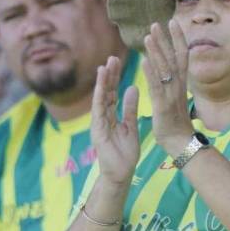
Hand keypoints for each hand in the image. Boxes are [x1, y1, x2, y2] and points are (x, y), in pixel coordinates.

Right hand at [90, 55, 140, 185]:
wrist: (121, 173)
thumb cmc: (125, 152)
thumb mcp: (131, 126)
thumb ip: (130, 108)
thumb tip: (132, 87)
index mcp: (110, 116)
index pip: (112, 92)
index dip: (114, 77)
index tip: (117, 61)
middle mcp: (102, 117)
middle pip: (105, 92)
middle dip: (108, 75)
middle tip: (112, 57)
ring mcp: (98, 123)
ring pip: (100, 98)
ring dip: (102, 82)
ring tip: (105, 66)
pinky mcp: (97, 130)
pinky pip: (98, 110)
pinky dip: (100, 96)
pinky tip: (102, 85)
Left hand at [142, 20, 194, 156]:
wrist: (181, 142)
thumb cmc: (176, 121)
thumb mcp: (176, 97)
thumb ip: (173, 82)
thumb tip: (171, 70)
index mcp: (181, 83)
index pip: (181, 55)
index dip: (177, 38)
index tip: (172, 22)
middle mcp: (178, 85)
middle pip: (173, 57)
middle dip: (165, 39)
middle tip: (156, 23)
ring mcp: (171, 94)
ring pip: (164, 69)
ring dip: (157, 51)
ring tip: (148, 36)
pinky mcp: (163, 105)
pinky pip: (156, 86)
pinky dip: (150, 72)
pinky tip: (144, 60)